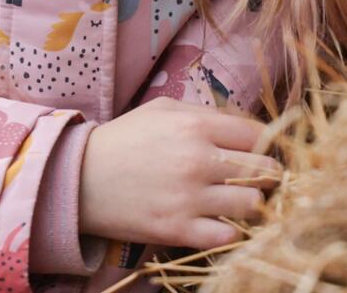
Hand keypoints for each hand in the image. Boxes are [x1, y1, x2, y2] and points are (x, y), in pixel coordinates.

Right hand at [77, 98, 281, 249]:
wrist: (79, 179)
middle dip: (267, 174)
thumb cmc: (124, 140)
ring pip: (252, 204)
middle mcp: (198, 161)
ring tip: (240, 202)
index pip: (258, 134)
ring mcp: (188, 198)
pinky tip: (219, 222)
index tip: (259, 151)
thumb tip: (245, 125)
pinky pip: (227, 236)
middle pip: (265, 169)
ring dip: (251, 203)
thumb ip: (206, 114)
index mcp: (196, 126)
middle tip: (257, 178)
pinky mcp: (176, 230)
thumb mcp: (163, 110)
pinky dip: (229, 231)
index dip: (265, 143)